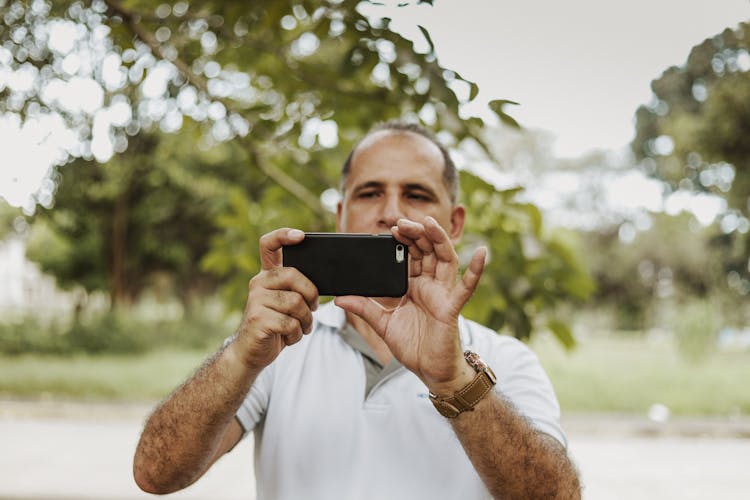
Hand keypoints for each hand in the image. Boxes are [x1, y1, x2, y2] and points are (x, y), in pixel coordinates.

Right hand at [232, 228, 318, 368]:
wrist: (251, 353)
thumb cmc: (276, 326)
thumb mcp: (287, 303)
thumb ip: (297, 288)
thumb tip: (323, 280)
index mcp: (267, 275)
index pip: (269, 245)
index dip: (283, 235)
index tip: (301, 236)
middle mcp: (258, 282)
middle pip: (293, 275)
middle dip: (311, 294)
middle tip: (312, 309)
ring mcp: (255, 300)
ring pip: (296, 302)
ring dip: (305, 320)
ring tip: (299, 328)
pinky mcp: (258, 319)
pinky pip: (290, 323)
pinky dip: (296, 335)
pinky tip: (289, 337)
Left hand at [335, 217, 485, 392]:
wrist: (430, 372)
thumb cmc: (413, 347)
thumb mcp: (383, 324)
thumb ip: (364, 308)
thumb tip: (339, 298)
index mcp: (415, 286)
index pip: (411, 256)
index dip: (404, 240)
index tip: (392, 228)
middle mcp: (431, 286)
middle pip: (427, 251)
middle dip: (417, 234)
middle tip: (403, 222)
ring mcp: (443, 295)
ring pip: (445, 260)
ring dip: (439, 240)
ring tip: (430, 223)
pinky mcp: (451, 308)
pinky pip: (466, 287)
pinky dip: (476, 270)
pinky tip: (482, 252)